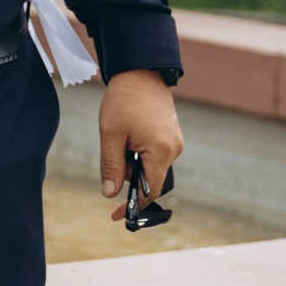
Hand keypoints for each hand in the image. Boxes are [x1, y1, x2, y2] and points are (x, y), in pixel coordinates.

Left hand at [99, 68, 183, 219]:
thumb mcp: (111, 135)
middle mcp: (174, 149)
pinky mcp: (171, 134)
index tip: (117, 215)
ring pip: (152, 167)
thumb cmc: (124, 100)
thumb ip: (111, 166)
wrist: (140, 71)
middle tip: (110, 171)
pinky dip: (139, 155)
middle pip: (152, 180)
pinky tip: (126, 139)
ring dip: (133, 165)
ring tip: (118, 142)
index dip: (134, 206)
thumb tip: (110, 194)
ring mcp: (175, 141)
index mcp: (161, 151)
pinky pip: (155, 155)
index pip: (151, 191)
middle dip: (130, 182)